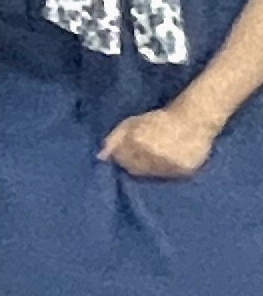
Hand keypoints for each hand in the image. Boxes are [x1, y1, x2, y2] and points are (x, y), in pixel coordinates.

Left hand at [101, 100, 224, 180]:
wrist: (193, 120)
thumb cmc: (159, 119)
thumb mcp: (132, 123)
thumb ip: (115, 138)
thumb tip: (101, 157)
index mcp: (137, 141)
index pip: (120, 158)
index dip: (120, 156)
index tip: (125, 151)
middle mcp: (153, 154)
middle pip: (133, 168)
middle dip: (132, 162)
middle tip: (141, 153)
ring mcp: (169, 164)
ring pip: (150, 174)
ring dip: (148, 166)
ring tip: (155, 154)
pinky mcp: (183, 170)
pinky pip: (166, 176)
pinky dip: (163, 170)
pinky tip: (166, 159)